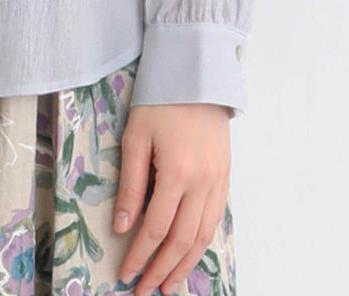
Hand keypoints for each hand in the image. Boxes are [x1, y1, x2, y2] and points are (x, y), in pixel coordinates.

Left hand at [114, 103, 231, 294]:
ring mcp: (218, 182)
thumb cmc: (160, 101)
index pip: (156, 228)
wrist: (197, 74)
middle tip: (144, 290)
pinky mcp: (226, 177)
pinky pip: (215, 220)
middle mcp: (202, 183)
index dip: (140, 255)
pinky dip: (202, 243)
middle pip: (182, 240)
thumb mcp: (135, 137)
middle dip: (161, 269)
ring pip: (203, 236)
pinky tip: (190, 255)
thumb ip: (130, 184)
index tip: (126, 274)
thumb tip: (123, 227)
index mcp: (177, 173)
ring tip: (168, 286)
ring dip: (185, 265)